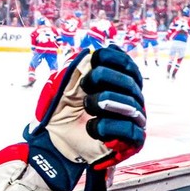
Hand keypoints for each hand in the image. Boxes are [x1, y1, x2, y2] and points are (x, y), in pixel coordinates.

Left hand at [25, 46, 145, 190]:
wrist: (55, 139)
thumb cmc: (64, 109)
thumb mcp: (66, 82)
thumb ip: (82, 65)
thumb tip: (102, 51)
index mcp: (119, 80)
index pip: (126, 63)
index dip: (110, 58)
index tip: (93, 59)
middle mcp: (132, 97)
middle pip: (129, 81)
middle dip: (101, 79)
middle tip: (84, 87)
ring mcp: (134, 118)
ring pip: (130, 105)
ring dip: (100, 103)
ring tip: (87, 107)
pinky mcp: (133, 140)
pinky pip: (129, 130)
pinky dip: (105, 127)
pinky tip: (92, 127)